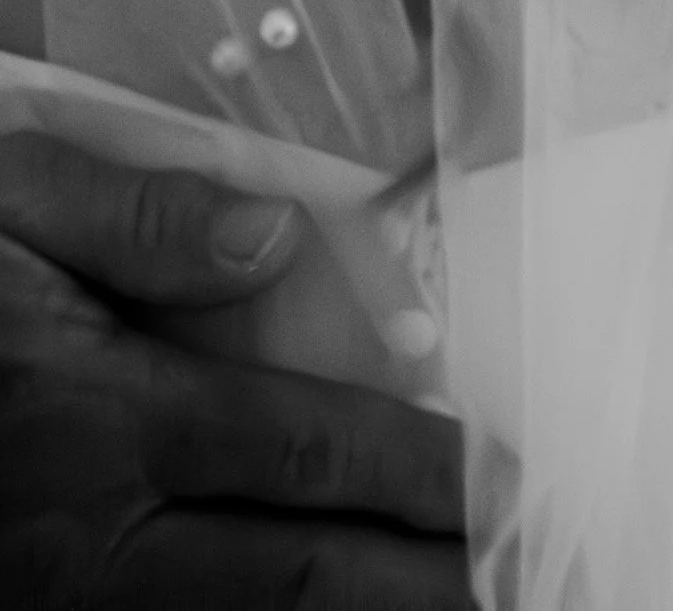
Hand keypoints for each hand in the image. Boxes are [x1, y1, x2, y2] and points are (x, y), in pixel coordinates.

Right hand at [0, 132, 465, 606]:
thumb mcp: (6, 205)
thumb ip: (135, 216)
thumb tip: (271, 233)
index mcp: (100, 414)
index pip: (304, 449)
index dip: (416, 471)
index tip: (501, 474)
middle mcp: (90, 537)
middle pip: (298, 581)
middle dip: (422, 582)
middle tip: (518, 572)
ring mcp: (62, 603)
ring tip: (460, 605)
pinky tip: (341, 610)